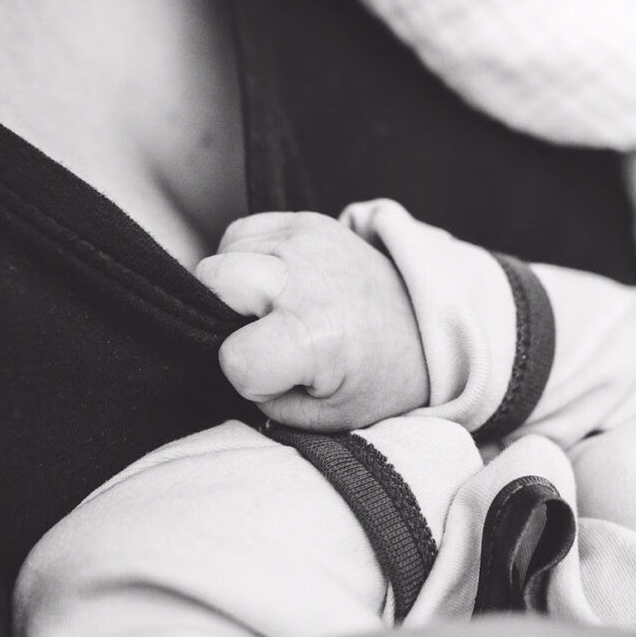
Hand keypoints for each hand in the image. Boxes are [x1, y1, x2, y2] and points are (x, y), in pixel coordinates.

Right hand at [195, 211, 428, 430]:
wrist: (423, 328)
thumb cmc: (373, 377)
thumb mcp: (322, 416)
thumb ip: (263, 399)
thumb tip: (221, 364)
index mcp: (315, 336)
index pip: (234, 358)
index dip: (247, 377)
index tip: (278, 377)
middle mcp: (307, 278)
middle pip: (212, 278)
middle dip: (223, 315)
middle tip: (265, 336)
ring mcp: (306, 240)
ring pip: (222, 253)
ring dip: (235, 285)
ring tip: (275, 309)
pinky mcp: (307, 221)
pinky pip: (243, 232)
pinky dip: (247, 258)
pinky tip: (278, 284)